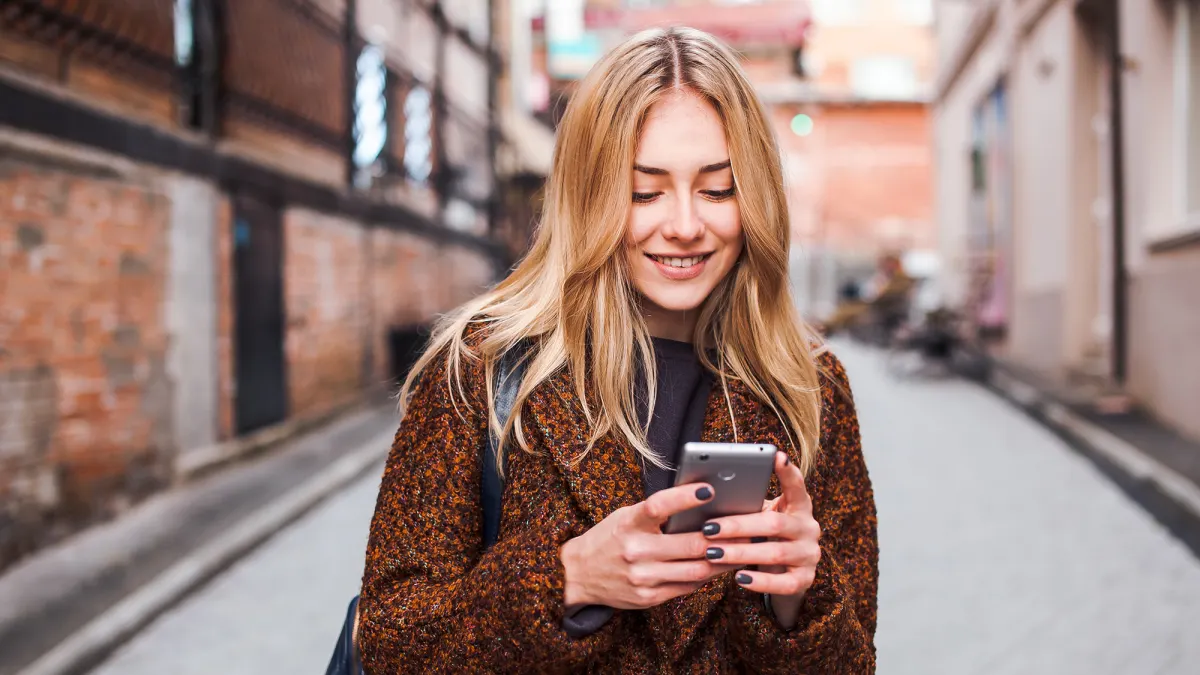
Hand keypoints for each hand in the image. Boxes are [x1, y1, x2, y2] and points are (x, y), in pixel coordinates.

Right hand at [560, 482, 738, 609]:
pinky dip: (706, 576)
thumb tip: (701, 505)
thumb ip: (657, 513)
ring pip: (696, 570)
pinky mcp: (648, 598)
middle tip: (747, 528)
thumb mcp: (626, 517)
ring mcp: (642, 577)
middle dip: (723, 537)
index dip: (685, 498)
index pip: (659, 506)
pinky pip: (687, 587)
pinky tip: (718, 567)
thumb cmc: (609, 538)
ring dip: (723, 560)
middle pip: (690, 545)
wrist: (577, 574)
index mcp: (628, 523)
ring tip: (742, 549)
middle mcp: (635, 551)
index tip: (709, 489)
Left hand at [700, 451, 820, 627]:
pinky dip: (760, 581)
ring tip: (712, 552)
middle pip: (774, 523)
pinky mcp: (805, 580)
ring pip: (775, 553)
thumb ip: (748, 506)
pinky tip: (738, 578)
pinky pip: (783, 583)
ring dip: (740, 553)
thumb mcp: (761, 516)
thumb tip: (707, 495)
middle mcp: (809, 528)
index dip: (787, 472)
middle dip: (738, 526)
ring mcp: (810, 555)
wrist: (785, 572)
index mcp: (798, 506)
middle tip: (708, 527)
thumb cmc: (765, 536)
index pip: (796, 485)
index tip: (776, 456)